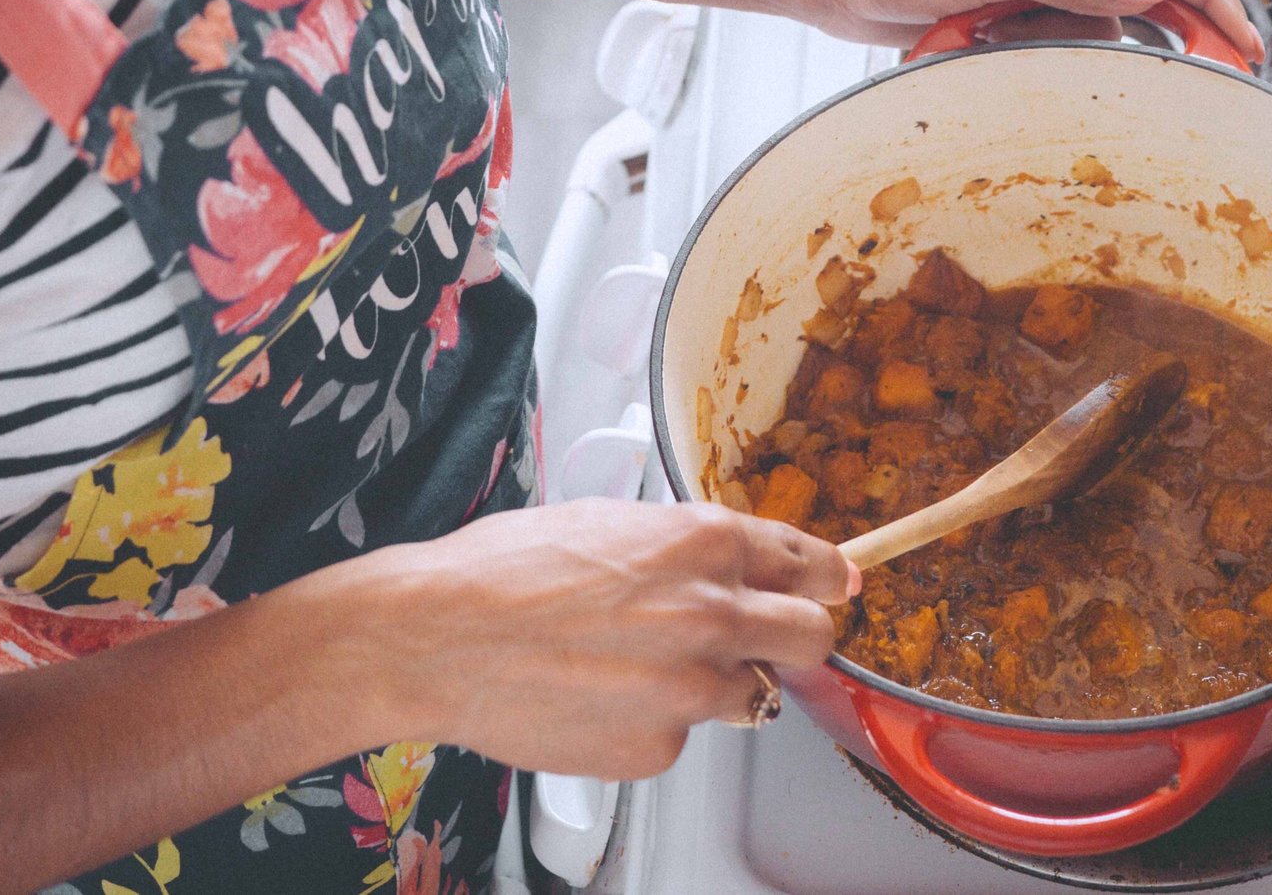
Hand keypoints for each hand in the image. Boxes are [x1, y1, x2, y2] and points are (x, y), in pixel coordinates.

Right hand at [335, 499, 857, 779]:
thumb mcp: (611, 521)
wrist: (437, 636)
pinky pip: (683, 735)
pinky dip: (654, 720)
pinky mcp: (660, 748)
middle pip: (814, 637)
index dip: (824, 577)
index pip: (809, 563)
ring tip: (643, 666)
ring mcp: (692, 689)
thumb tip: (735, 563)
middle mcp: (714, 614)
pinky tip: (600, 696)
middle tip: (769, 638)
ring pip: (752, 694)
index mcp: (705, 542)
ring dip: (718, 681)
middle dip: (798, 635)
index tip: (834, 585)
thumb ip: (687, 548)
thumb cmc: (505, 568)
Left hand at [808, 0, 1264, 58]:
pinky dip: (1026, 55)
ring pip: (1089, 30)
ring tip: (991, 37)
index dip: (1210, 3)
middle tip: (1212, 76)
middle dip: (1169, 34)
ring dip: (1057, 46)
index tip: (1246, 43)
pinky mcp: (1008, 17)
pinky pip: (1047, 46)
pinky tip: (978, 44)